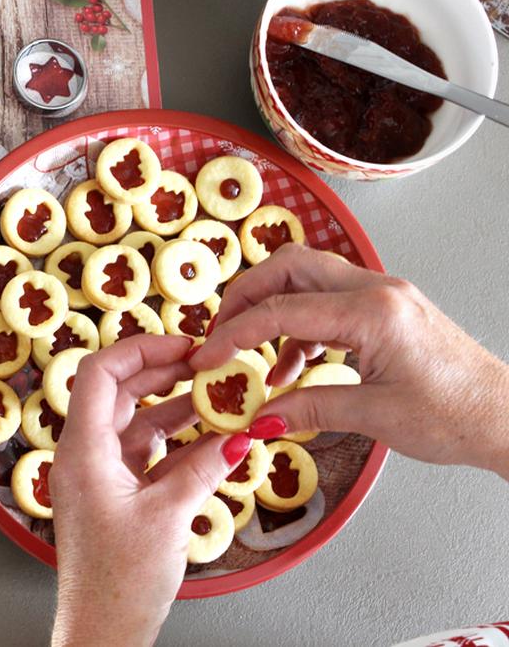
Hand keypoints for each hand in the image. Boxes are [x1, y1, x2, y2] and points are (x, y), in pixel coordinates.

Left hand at [50, 335, 253, 646]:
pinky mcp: (115, 492)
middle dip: (161, 371)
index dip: (140, 350)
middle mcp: (84, 456)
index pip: (99, 374)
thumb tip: (237, 434)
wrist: (103, 632)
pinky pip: (144, 450)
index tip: (182, 345)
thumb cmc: (117, 584)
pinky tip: (208, 436)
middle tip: (204, 364)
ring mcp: (99, 474)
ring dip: (173, 405)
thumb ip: (204, 468)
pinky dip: (174, 440)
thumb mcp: (169, 517)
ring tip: (215, 395)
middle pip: (117, 391)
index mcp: (82, 453)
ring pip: (134, 420)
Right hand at [190, 243, 508, 479]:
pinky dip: (297, 327)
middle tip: (218, 332)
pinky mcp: (385, 310)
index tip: (205, 355)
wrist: (507, 417)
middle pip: (289, 267)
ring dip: (270, 308)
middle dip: (245, 296)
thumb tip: (259, 416)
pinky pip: (326, 302)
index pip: (281, 310)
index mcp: (372, 312)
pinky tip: (288, 367)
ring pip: (306, 278)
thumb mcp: (374, 417)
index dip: (234, 333)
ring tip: (248, 353)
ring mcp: (382, 295)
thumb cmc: (457, 415)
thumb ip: (309, 408)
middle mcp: (376, 290)